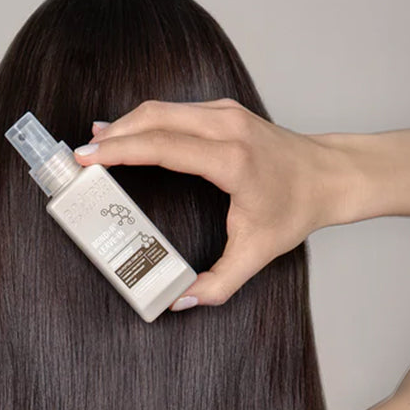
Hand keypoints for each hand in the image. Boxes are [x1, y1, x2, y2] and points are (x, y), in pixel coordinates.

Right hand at [74, 98, 354, 307]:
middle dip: (112, 135)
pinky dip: (145, 121)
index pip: (163, 146)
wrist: (329, 176)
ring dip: (125, 125)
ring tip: (95, 147)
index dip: (121, 151)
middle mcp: (226, 127)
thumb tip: (179, 301)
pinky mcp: (224, 110)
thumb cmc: (295, 210)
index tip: (88, 159)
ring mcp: (225, 113)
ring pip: (161, 109)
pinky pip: (174, 109)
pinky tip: (126, 135)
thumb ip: (218, 284)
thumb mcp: (257, 255)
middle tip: (80, 156)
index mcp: (231, 160)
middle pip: (153, 118)